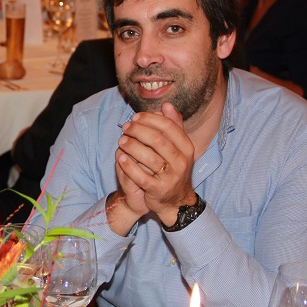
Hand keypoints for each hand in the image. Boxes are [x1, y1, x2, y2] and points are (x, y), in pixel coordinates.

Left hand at [115, 103, 195, 224]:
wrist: (176, 201)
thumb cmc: (173, 168)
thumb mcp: (179, 148)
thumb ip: (174, 126)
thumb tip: (166, 105)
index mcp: (187, 148)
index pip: (169, 127)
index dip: (150, 119)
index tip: (136, 117)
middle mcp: (182, 162)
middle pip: (158, 140)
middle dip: (138, 131)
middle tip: (125, 127)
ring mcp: (171, 177)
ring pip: (149, 157)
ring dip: (131, 146)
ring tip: (121, 140)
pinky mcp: (158, 190)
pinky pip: (141, 176)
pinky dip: (129, 165)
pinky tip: (120, 157)